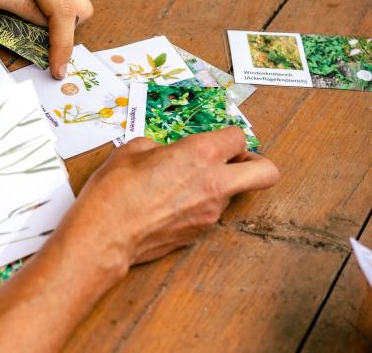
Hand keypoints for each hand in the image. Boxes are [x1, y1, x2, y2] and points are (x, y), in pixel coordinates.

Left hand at [0, 0, 93, 78]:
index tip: (57, 69)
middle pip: (79, 7)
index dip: (63, 42)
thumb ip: (20, 7)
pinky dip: (57, 14)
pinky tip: (36, 17)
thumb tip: (47, 25)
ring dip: (61, 24)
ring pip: (78, 4)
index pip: (63, 8)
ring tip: (32, 28)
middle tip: (41, 47)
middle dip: (64, 33)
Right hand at [58, 127, 278, 272]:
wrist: (104, 235)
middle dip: (255, 163)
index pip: (238, 137)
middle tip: (232, 161)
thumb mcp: (132, 150)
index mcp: (200, 154)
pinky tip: (171, 204)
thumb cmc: (115, 191)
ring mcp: (211, 213)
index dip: (227, 136)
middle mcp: (215, 184)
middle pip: (266, 172)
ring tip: (183, 185)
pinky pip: (211, 213)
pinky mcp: (199, 233)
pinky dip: (200, 206)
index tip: (215, 139)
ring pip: (234, 194)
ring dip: (220, 186)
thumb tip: (163, 151)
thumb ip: (159, 146)